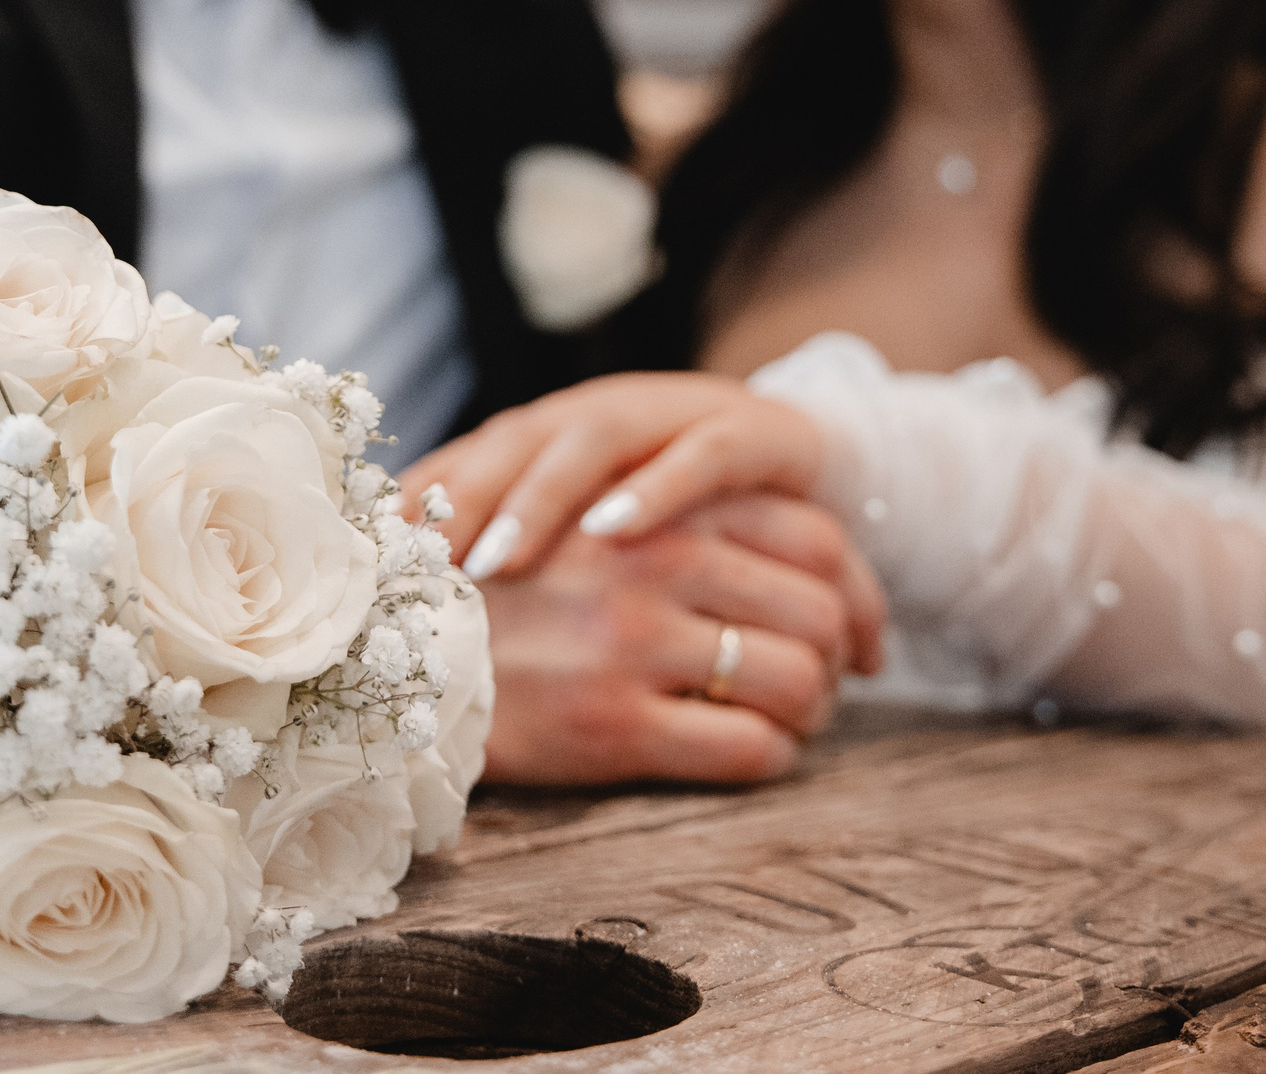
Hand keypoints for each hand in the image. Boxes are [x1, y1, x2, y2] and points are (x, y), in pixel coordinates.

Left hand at [404, 372, 831, 584]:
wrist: (806, 463)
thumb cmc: (683, 519)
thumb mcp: (597, 541)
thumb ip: (528, 562)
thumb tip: (419, 612)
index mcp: (557, 434)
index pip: (471, 459)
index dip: (421, 505)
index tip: (369, 565)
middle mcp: (607, 411)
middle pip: (516, 442)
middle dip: (463, 502)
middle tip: (420, 568)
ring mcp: (677, 412)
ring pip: (592, 438)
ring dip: (542, 498)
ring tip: (499, 559)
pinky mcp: (753, 430)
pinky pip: (700, 455)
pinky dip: (657, 488)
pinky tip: (618, 532)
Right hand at [478, 494, 888, 783]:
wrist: (405, 649)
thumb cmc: (510, 587)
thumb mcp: (595, 518)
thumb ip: (681, 518)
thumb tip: (796, 558)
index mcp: (656, 507)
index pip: (814, 536)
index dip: (857, 590)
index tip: (861, 632)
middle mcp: (655, 565)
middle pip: (819, 610)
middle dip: (839, 655)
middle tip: (827, 680)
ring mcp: (637, 647)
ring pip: (794, 682)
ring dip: (810, 711)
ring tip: (791, 719)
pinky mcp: (617, 726)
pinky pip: (747, 750)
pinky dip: (771, 757)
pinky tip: (753, 753)